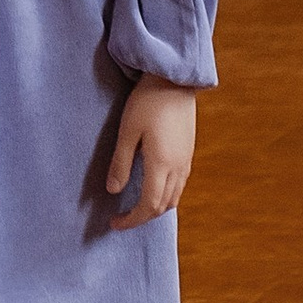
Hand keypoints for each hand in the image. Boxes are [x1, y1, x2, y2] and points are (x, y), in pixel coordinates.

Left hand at [106, 75, 196, 228]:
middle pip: (163, 206)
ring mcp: (186, 160)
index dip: (131, 219)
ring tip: (134, 206)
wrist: (175, 80)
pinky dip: (165, 194)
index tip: (114, 223)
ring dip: (155, 207)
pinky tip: (151, 186)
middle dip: (142, 217)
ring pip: (174, 197)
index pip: (149, 206)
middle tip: (122, 218)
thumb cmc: (147, 102)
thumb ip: (120, 163)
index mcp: (162, 165)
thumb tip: (113, 191)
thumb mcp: (127, 131)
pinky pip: (179, 184)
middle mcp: (178, 168)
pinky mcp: (188, 152)